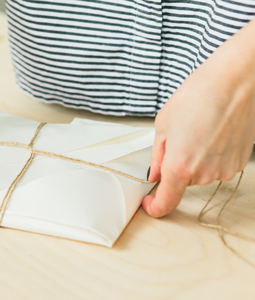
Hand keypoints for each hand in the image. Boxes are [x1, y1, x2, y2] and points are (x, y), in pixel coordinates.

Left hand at [142, 19, 254, 217]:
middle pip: (182, 181)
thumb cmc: (199, 95)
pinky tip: (213, 133)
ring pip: (200, 173)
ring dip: (195, 159)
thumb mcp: (163, 124)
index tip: (149, 203)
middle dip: (176, 164)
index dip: (155, 207)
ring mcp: (224, 169)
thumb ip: (157, 156)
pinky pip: (217, 166)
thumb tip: (155, 173)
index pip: (166, 202)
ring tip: (199, 129)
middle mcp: (204, 173)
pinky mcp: (239, 163)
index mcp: (180, 166)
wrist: (235, 81)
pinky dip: (212, 155)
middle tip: (179, 136)